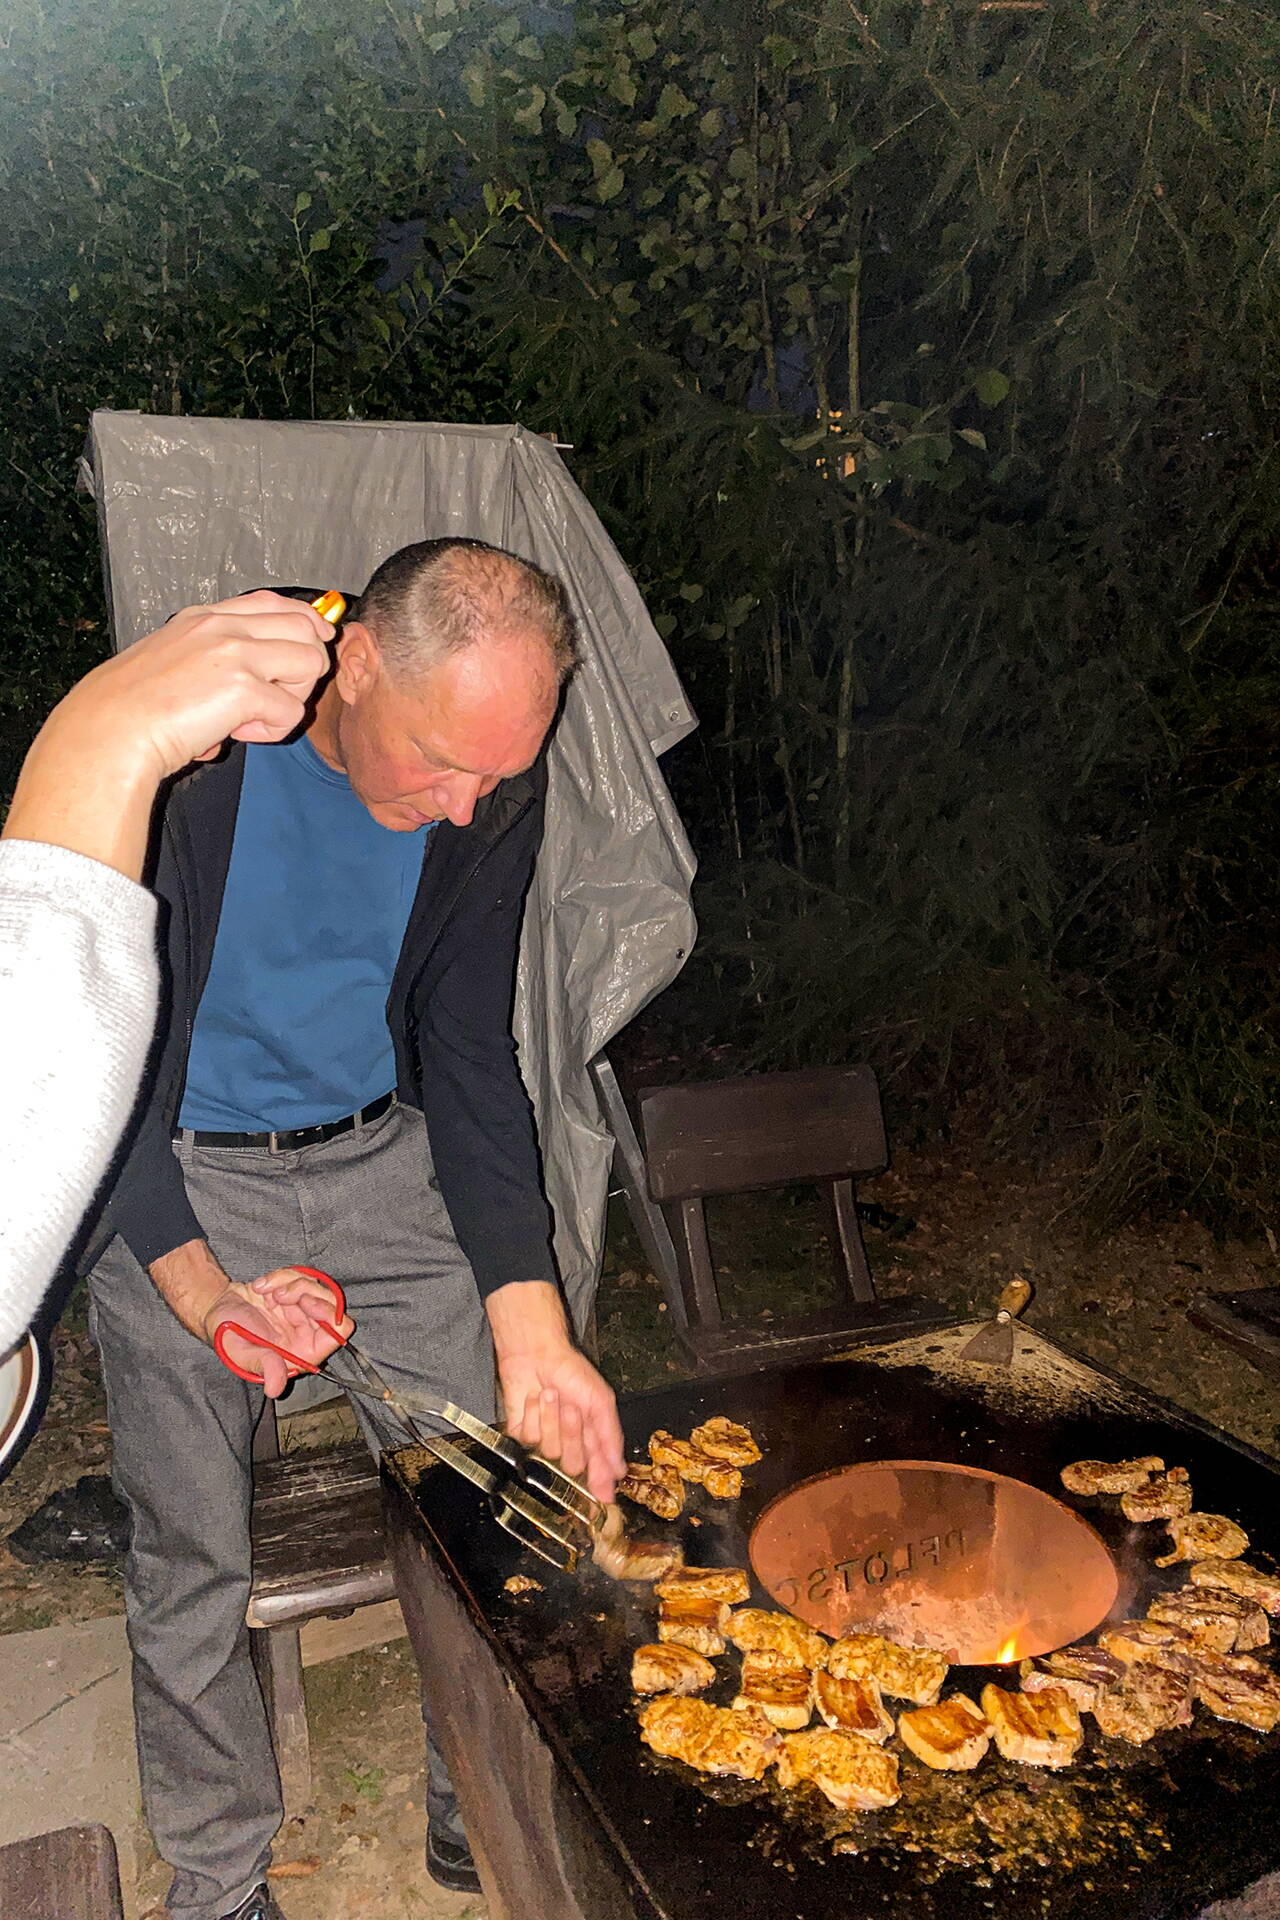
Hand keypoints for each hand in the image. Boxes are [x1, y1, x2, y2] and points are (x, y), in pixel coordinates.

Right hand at [56, 590, 334, 778]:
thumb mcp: (173, 660)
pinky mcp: (243, 688)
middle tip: (273, 697)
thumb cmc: (133, 706)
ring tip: (252, 717)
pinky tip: (236, 733)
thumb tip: (253, 689)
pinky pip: (292, 712)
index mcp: (205, 617)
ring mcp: (235, 653)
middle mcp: (223, 626)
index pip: (275, 602)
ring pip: (310, 664)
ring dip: (291, 698)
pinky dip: (271, 731)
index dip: (305, 622)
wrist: (110, 728)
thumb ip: (213, 659)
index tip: (315, 640)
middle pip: (306, 627)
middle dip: (303, 667)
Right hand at [207, 1267, 354, 1397]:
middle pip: (332, 1304)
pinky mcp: (293, 1292)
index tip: (306, 1302)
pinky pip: (300, 1276)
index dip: (330, 1315)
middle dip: (305, 1293)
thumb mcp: (243, 1355)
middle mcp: (307, 1332)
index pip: (338, 1334)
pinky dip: (280, 1276)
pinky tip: (261, 1287)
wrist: (216, 1312)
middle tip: (280, 1296)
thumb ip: (265, 1366)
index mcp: (302, 1352)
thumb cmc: (228, 1339)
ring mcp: (301, 1310)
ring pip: (316, 1286)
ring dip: (289, 1283)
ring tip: (265, 1292)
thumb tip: (275, 1389)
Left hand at [486, 1281, 625, 1503]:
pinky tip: (534, 1400)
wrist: (536, 1353)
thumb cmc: (571, 1372)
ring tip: (550, 1396)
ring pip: (550, 1452)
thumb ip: (610, 1437)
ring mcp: (546, 1441)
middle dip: (572, 1435)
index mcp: (593, 1439)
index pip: (598, 1473)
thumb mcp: (600, 1402)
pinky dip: (533, 1415)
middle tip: (571, 1409)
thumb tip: (619, 1472)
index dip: (599, 1481)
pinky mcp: (523, 1436)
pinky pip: (529, 1440)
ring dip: (551, 1420)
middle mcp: (570, 1445)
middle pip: (574, 1465)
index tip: (600, 1492)